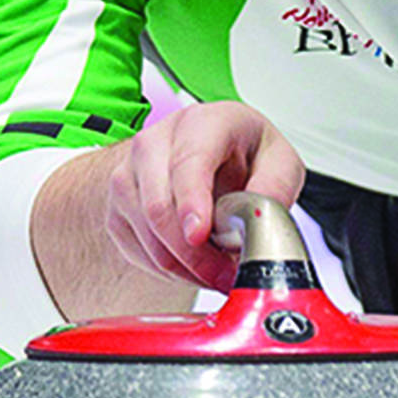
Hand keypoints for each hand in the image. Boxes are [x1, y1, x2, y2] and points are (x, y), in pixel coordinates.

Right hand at [103, 101, 305, 289]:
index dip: (191, 201)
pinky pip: (135, 247)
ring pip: (144, 230)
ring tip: (216, 274)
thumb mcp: (280, 162)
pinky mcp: (117, 205)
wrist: (215, 154)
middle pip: (158, 204)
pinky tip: (193, 269)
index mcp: (202, 123)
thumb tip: (257, 219)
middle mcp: (155, 142)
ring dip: (181, 265)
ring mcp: (129, 173)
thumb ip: (274, 188)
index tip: (199, 235)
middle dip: (192, 251)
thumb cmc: (246, 153)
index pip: (188, 162)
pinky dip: (165, 268)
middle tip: (225, 274)